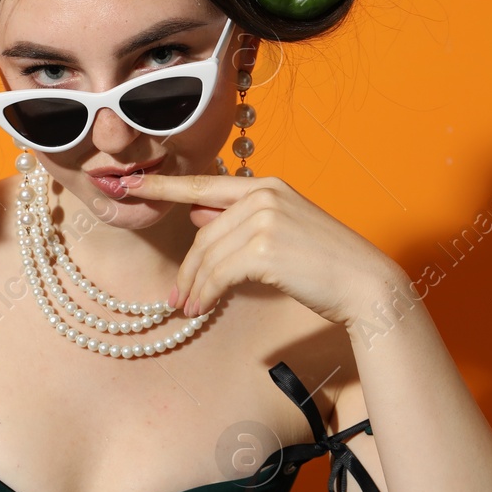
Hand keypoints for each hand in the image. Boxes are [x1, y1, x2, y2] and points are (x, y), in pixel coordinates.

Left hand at [122, 172, 398, 327]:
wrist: (364, 283)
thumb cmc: (324, 262)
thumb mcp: (282, 229)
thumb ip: (240, 219)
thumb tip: (197, 214)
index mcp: (266, 185)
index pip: (202, 184)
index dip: (162, 185)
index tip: (127, 184)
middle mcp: (263, 194)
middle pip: (202, 233)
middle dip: (186, 268)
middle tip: (176, 296)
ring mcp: (263, 219)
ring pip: (207, 255)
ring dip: (193, 286)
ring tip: (187, 307)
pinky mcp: (264, 248)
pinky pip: (218, 273)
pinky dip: (205, 293)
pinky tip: (201, 307)